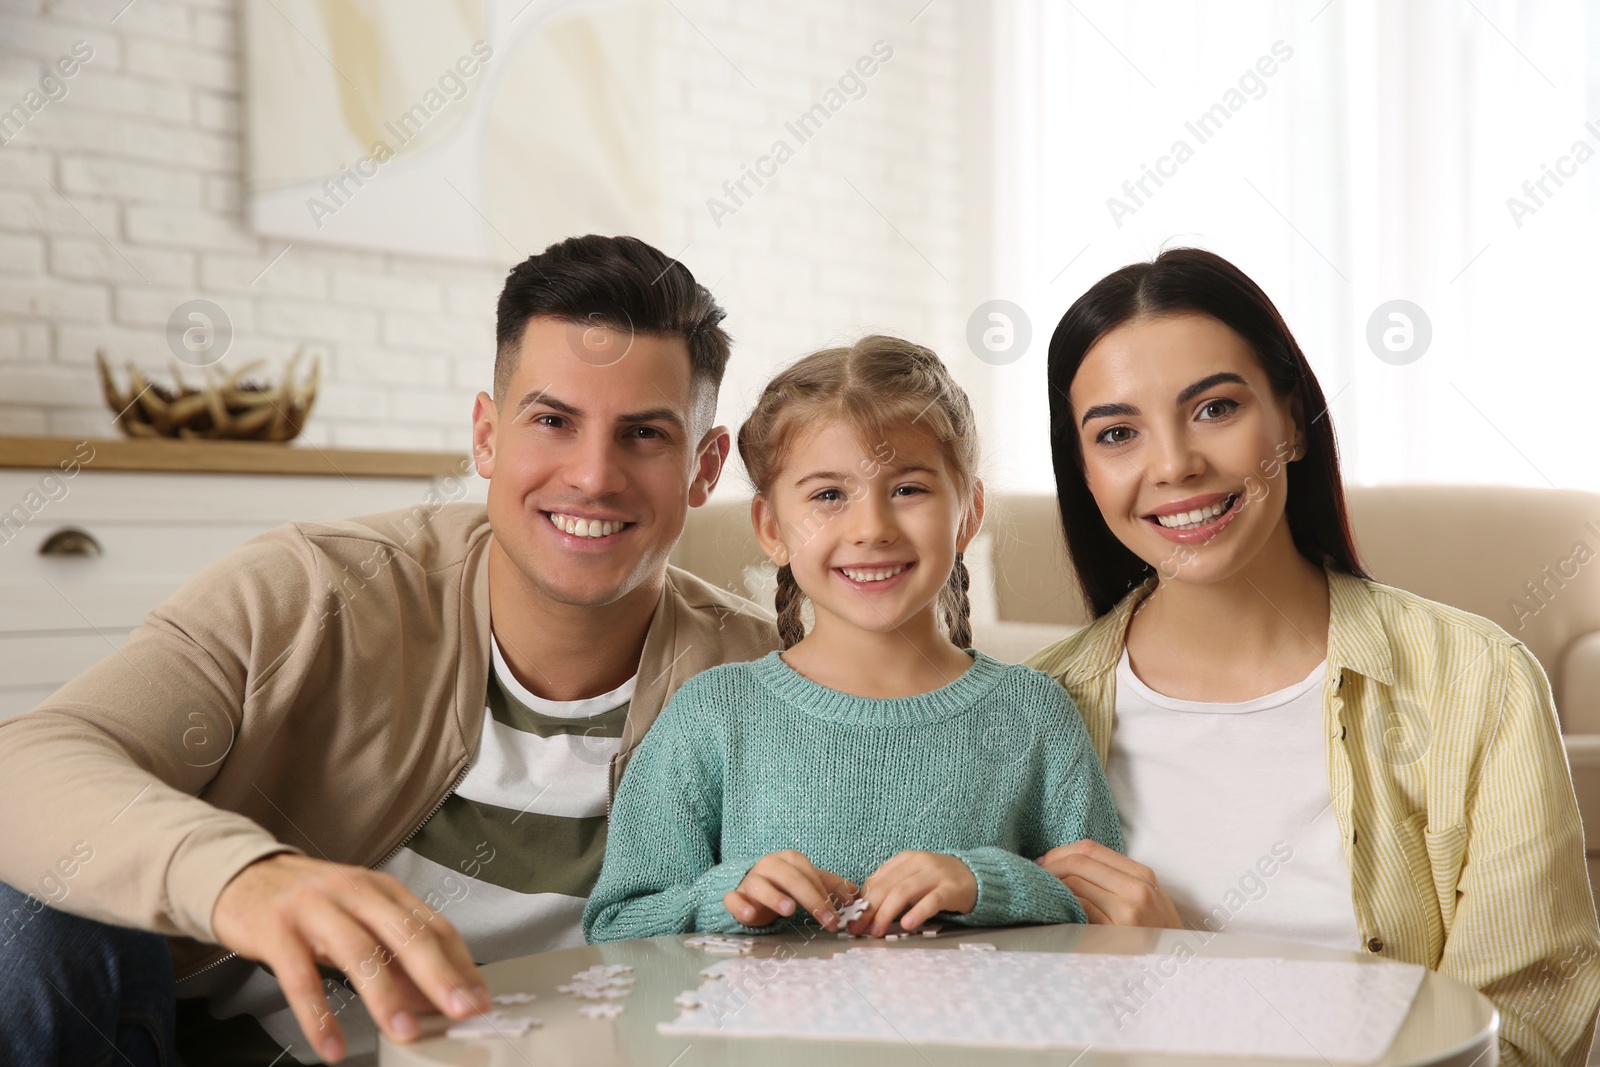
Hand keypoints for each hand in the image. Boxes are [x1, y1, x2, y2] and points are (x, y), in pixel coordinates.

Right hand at [210, 853, 489, 1062]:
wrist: (244, 877)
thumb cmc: (311, 903)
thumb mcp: (360, 920)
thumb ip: (395, 956)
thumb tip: (433, 998)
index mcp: (383, 889)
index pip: (433, 925)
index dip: (461, 963)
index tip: (480, 997)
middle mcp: (355, 892)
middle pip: (406, 934)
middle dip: (439, 975)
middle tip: (462, 1010)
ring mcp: (314, 909)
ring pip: (359, 953)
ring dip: (385, 997)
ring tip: (405, 1033)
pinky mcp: (276, 930)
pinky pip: (300, 978)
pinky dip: (318, 1016)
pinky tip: (332, 1046)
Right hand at [724, 851, 856, 930]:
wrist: (752, 889)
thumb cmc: (784, 886)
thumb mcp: (808, 883)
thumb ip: (830, 887)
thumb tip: (855, 894)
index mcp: (789, 860)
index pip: (809, 874)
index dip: (825, 895)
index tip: (837, 918)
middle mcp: (769, 866)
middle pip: (790, 879)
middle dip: (811, 900)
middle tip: (827, 921)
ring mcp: (750, 880)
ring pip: (761, 885)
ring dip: (775, 897)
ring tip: (789, 909)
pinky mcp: (735, 896)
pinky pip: (733, 898)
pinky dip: (739, 905)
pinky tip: (749, 914)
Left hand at [851, 851, 975, 936]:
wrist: (974, 876)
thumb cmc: (938, 881)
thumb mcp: (912, 878)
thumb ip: (892, 887)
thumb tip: (865, 908)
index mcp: (905, 860)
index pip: (877, 880)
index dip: (862, 900)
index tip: (852, 918)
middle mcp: (918, 863)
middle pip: (887, 886)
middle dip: (869, 909)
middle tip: (859, 928)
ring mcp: (935, 874)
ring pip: (904, 892)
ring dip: (887, 913)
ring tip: (877, 930)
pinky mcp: (951, 888)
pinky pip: (932, 900)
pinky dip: (917, 912)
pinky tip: (907, 924)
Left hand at [1035, 840, 1182, 927]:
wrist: (1176, 972)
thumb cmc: (1155, 936)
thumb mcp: (1148, 900)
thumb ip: (1117, 879)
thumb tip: (1070, 864)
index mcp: (1143, 875)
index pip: (1091, 848)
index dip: (1061, 851)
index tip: (1044, 861)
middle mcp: (1137, 889)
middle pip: (1079, 861)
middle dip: (1050, 865)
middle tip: (1035, 874)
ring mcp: (1128, 911)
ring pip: (1074, 883)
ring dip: (1051, 885)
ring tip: (1041, 891)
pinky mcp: (1116, 933)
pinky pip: (1078, 907)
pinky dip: (1061, 905)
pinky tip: (1054, 910)